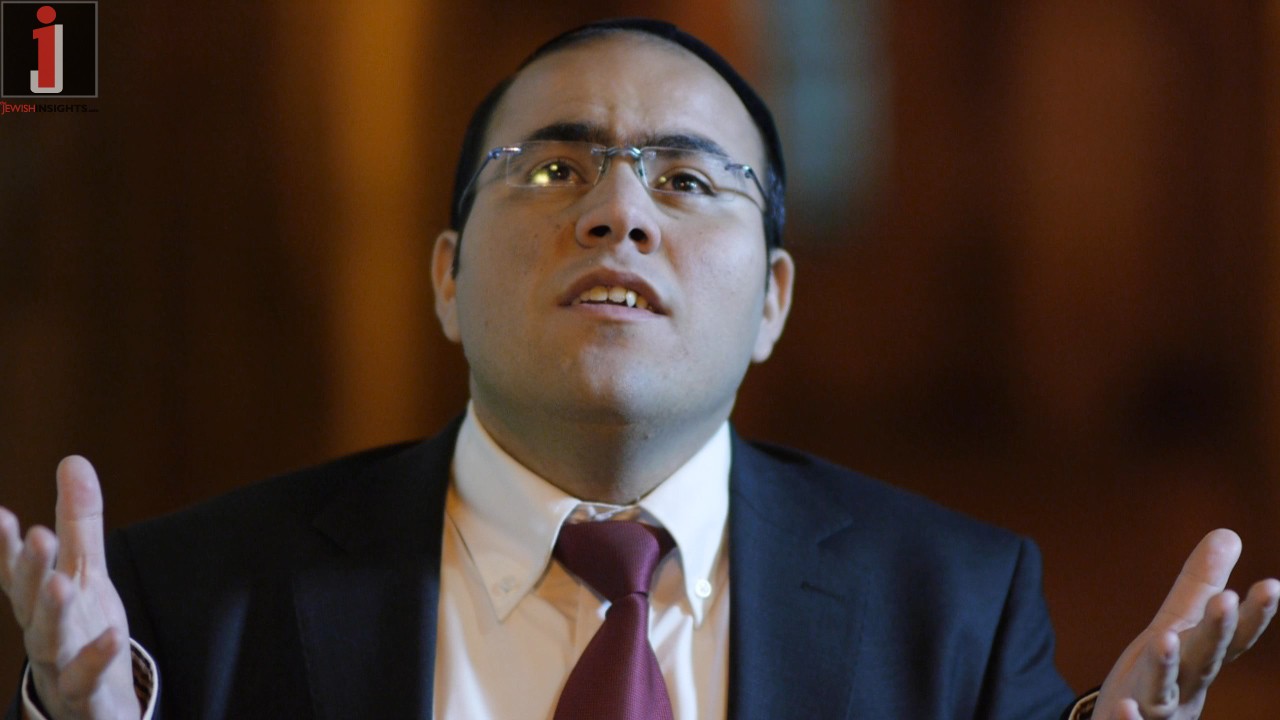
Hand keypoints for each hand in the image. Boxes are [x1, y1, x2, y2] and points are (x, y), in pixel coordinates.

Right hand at [0, 457, 140, 719]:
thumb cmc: (83, 631)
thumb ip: (79, 522)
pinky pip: (88, 679)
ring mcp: (61, 664)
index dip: (7, 546)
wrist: (91, 708)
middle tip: (39, 535)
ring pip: (49, 640)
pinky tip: (114, 636)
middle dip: (30, 569)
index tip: (2, 515)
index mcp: (40, 602)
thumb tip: (72, 460)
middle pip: (31, 601)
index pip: (17, 571)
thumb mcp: (85, 572)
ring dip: (52, 612)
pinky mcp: (86, 694)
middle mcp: (43, 631)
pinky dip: (97, 658)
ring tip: (61, 583)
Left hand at [1091, 529, 1279, 718]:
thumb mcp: (1176, 628)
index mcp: (1198, 663)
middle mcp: (1184, 690)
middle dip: (1216, 632)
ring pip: (1164, 692)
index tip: (1271, 585)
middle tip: (1226, 599)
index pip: (1230, 638)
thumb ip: (1199, 588)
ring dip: (1167, 667)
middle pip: (1203, 660)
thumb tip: (1229, 533)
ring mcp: (1156, 714)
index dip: (1252, 615)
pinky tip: (1125, 706)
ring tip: (1164, 638)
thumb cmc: (1158, 678)